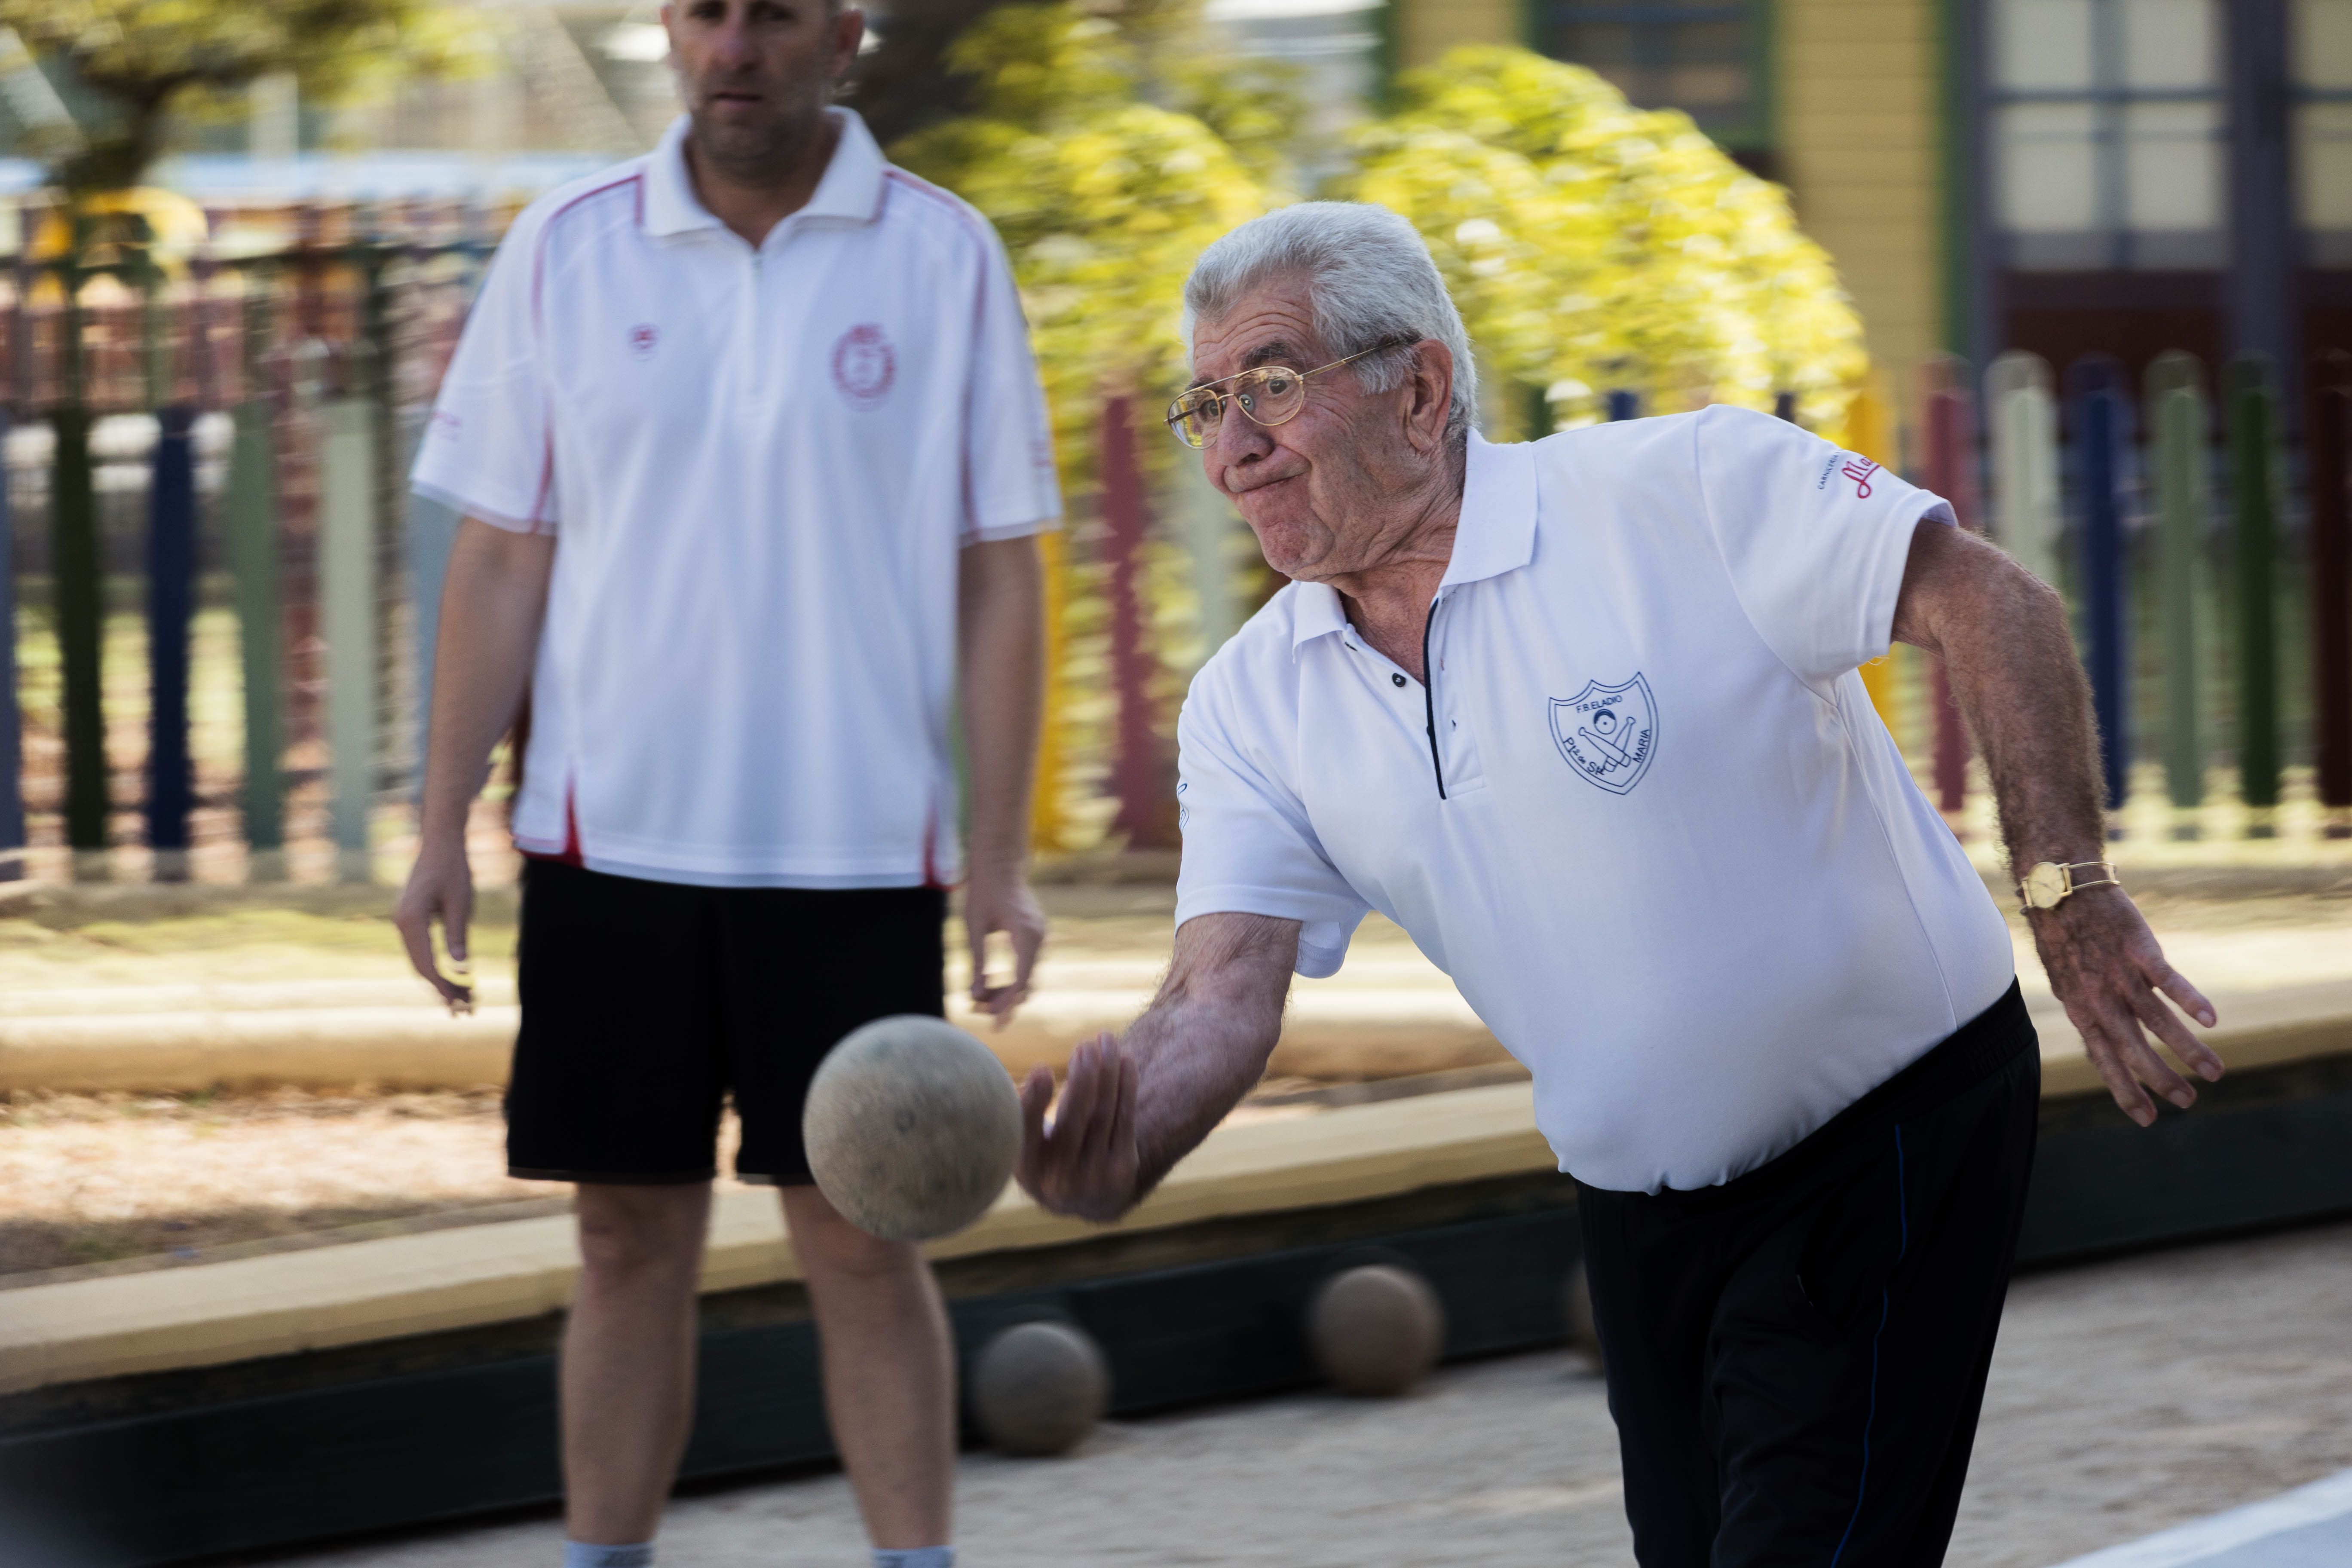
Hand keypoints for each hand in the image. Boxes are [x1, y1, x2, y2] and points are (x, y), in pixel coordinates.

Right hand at [394, 837, 475, 1014]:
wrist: (440, 843)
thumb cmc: (453, 869)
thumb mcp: (461, 903)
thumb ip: (458, 936)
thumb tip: (461, 970)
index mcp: (411, 920)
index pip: (427, 964)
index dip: (443, 987)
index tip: (459, 1005)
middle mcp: (402, 923)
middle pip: (420, 967)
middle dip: (443, 989)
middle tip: (466, 1011)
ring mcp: (404, 922)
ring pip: (420, 961)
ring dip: (440, 980)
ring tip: (465, 999)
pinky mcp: (411, 920)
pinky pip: (421, 950)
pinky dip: (437, 966)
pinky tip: (454, 978)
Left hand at [962, 859, 1045, 1026]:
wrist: (1000, 864)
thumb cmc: (983, 891)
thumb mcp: (974, 928)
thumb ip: (977, 963)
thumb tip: (974, 996)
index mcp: (1027, 935)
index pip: (1020, 982)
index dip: (1004, 1005)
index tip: (991, 1023)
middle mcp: (1039, 938)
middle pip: (1026, 984)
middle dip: (1003, 1002)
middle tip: (975, 1011)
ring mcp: (1040, 937)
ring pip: (1027, 977)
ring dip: (1006, 993)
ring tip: (979, 1002)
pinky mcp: (1035, 936)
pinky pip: (1027, 966)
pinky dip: (1011, 979)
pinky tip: (992, 986)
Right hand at [1017, 1033, 1139, 1221]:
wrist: (1088, 1199)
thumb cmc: (1049, 1156)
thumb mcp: (1027, 1142)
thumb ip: (1027, 1111)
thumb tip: (1042, 1073)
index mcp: (1028, 1170)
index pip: (1027, 1132)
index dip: (1034, 1101)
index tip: (1042, 1069)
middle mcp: (1060, 1179)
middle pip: (1074, 1119)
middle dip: (1083, 1076)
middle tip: (1086, 1044)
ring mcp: (1095, 1177)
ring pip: (1103, 1113)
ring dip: (1107, 1072)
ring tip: (1106, 1039)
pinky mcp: (1122, 1169)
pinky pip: (1125, 1119)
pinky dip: (1126, 1087)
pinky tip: (1126, 1061)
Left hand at [2028, 887, 2220, 1125]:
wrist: (2059, 889)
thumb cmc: (2065, 939)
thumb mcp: (2066, 984)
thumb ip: (2089, 1014)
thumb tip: (2102, 1048)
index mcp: (2081, 1010)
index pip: (2104, 1060)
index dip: (2125, 1090)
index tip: (2147, 1119)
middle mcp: (2100, 998)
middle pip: (2134, 1048)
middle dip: (2162, 1079)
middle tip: (2189, 1102)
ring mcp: (2119, 974)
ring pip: (2157, 1021)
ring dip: (2187, 1049)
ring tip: (2214, 1072)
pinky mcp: (2138, 948)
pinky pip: (2168, 980)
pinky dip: (2190, 1001)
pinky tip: (2211, 1021)